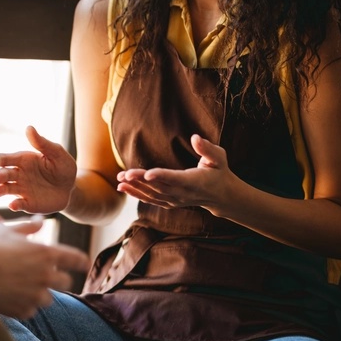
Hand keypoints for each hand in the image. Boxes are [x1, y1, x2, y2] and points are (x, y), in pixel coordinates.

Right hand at [0, 126, 76, 213]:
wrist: (71, 188)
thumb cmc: (62, 167)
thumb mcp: (56, 153)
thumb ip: (42, 143)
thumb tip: (29, 128)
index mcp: (22, 160)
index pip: (3, 159)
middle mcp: (18, 174)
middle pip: (3, 175)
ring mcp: (21, 190)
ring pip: (6, 189)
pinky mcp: (28, 203)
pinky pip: (19, 204)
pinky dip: (15, 205)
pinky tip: (13, 205)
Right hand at [0, 217, 90, 319]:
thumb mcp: (6, 231)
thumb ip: (27, 227)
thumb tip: (40, 220)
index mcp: (46, 254)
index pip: (75, 259)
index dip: (81, 261)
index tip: (85, 263)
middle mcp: (46, 277)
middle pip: (66, 282)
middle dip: (58, 279)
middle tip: (45, 276)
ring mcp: (36, 296)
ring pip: (48, 299)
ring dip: (41, 293)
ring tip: (23, 287)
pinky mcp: (24, 311)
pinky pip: (31, 310)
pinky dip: (24, 304)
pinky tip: (11, 296)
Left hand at [116, 134, 233, 215]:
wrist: (221, 195)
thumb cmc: (219, 172)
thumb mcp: (219, 157)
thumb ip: (207, 148)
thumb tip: (195, 137)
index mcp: (195, 181)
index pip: (176, 179)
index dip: (162, 176)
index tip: (148, 173)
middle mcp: (183, 193)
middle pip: (159, 187)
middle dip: (140, 181)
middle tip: (124, 175)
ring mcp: (176, 200)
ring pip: (153, 195)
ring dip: (135, 188)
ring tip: (119, 181)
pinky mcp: (170, 202)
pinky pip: (152, 200)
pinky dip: (137, 195)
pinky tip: (124, 188)